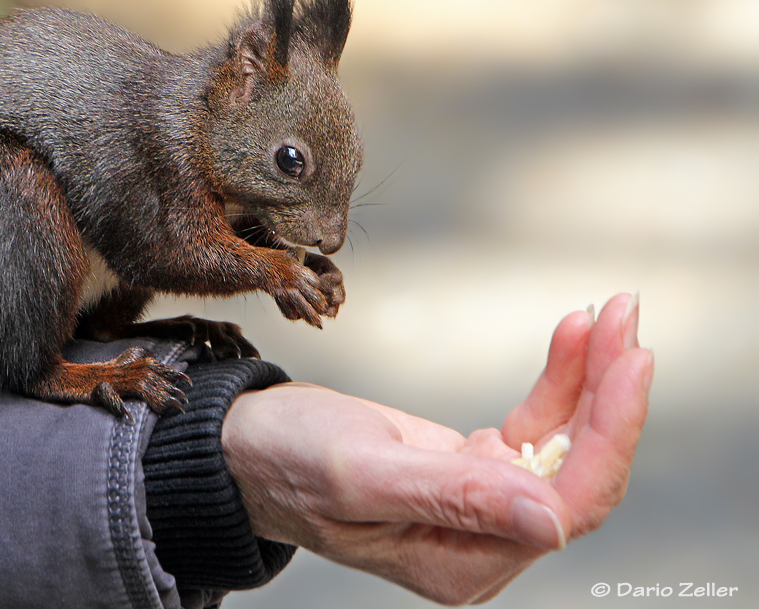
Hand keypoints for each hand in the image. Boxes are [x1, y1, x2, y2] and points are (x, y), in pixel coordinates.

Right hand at [221, 293, 651, 604]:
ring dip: (592, 376)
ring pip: (565, 445)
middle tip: (625, 312)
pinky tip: (571, 332)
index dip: (610, 432)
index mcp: (460, 561)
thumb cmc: (286, 460)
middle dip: (610, 392)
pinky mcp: (469, 469)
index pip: (566, 504)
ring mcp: (480, 505)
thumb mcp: (362, 471)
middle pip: (579, 472)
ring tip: (609, 311)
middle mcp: (481, 542)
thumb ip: (454, 498)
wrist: (243, 444)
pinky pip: (534, 426)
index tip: (630, 357)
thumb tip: (550, 523)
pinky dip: (557, 378)